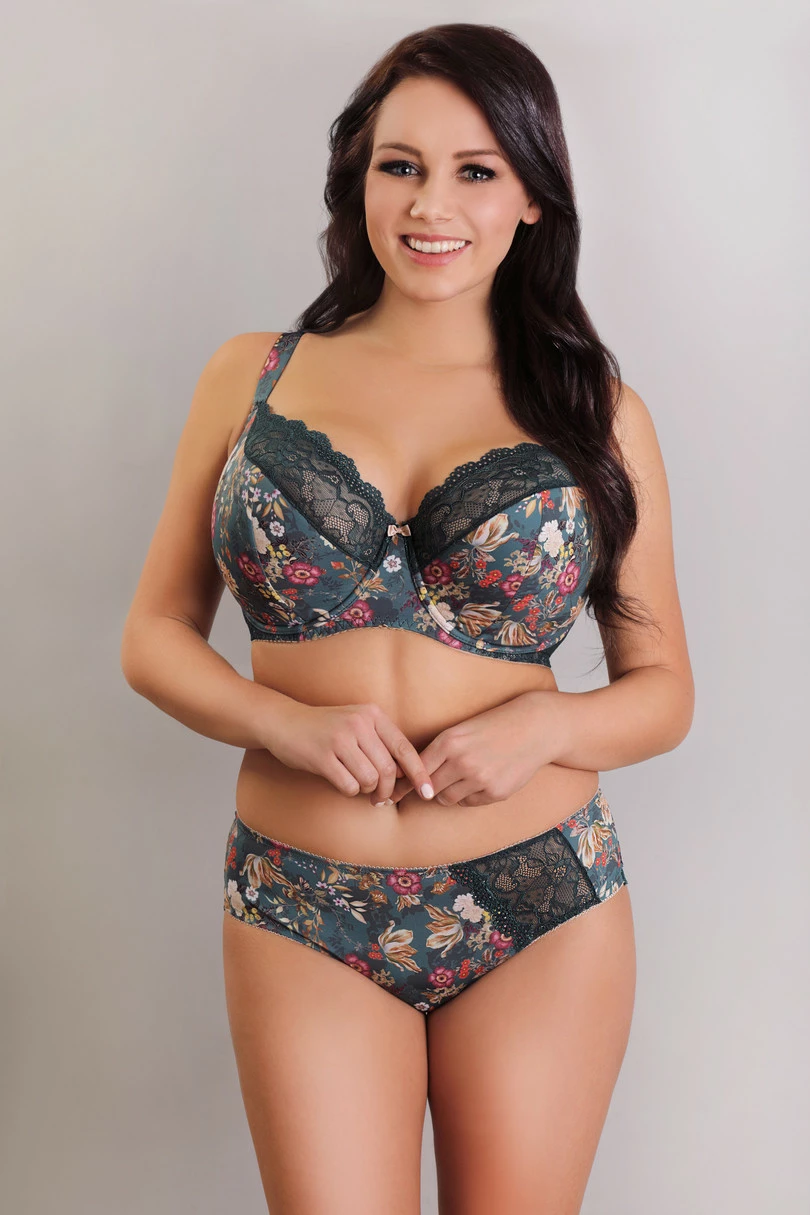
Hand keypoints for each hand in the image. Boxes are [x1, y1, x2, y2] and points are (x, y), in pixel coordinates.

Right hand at [261, 700, 436, 804]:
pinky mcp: (323, 756)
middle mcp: (359, 724)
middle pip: (389, 770)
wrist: (284, 722)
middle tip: (380, 798)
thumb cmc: (325, 728)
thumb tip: (406, 776)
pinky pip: (349, 786)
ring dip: (366, 790)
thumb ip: (381, 743)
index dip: (419, 774)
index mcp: (373, 715)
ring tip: (356, 784)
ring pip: (370, 780)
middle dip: (388, 790)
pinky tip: (339, 780)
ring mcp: (340, 739)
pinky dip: (348, 790)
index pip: (405, 749)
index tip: (428, 792)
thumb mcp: (356, 724)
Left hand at [388, 690, 561, 807]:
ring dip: (448, 793)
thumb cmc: (494, 726)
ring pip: (447, 799)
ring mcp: (479, 779)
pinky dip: (469, 796)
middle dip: (427, 788)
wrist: (534, 727)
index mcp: (449, 741)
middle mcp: (461, 762)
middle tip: (429, 786)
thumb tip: (413, 776)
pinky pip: (469, 803)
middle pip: (429, 788)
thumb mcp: (462, 730)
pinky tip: (481, 780)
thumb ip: (439, 751)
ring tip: (461, 778)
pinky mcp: (495, 792)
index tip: (393, 793)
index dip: (404, 783)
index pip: (416, 770)